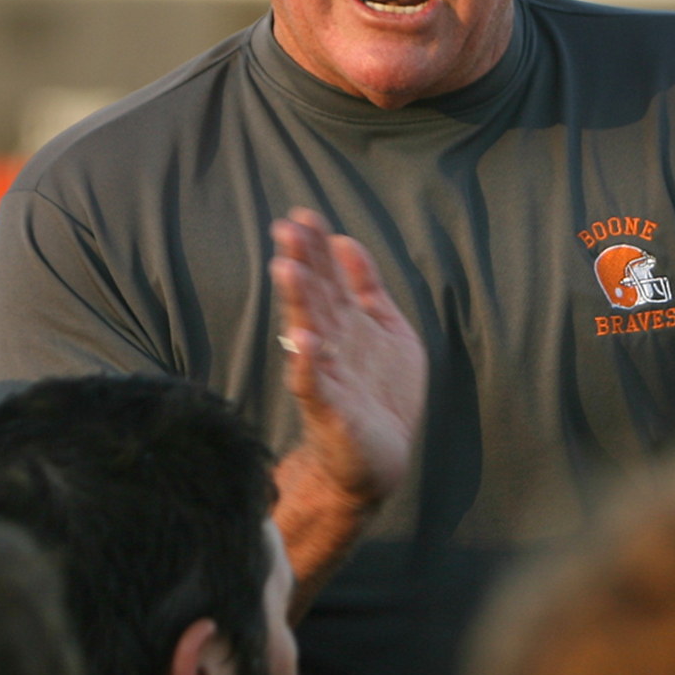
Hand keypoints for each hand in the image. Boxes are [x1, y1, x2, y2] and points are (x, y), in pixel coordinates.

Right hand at [270, 208, 423, 504]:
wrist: (381, 459)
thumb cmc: (381, 395)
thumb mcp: (388, 330)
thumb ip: (368, 288)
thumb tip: (347, 240)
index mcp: (344, 323)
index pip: (326, 277)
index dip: (315, 248)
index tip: (302, 214)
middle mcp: (330, 344)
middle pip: (313, 297)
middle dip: (302, 263)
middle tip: (286, 229)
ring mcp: (327, 376)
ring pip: (308, 333)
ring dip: (298, 302)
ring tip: (287, 270)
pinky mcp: (329, 411)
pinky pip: (314, 386)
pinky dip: (307, 365)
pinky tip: (304, 343)